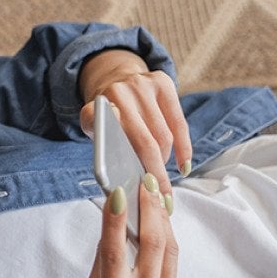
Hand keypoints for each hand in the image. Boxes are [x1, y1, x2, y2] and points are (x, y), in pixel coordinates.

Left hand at [79, 49, 191, 194]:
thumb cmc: (107, 121)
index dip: (124, 166)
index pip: (110, 142)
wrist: (114, 80)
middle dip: (154, 174)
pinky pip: (179, 123)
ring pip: (163, 135)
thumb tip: (124, 190)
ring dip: (164, 161)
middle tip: (160, 197)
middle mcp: (116, 93)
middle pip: (144, 143)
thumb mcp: (96, 136)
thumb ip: (106, 154)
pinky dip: (183, 148)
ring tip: (161, 179)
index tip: (140, 190)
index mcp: (93, 110)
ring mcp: (141, 84)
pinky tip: (183, 166)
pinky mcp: (162, 82)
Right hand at [83, 181, 192, 277]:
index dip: (116, 217)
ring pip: (168, 253)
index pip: (114, 251)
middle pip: (153, 243)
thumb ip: (103, 266)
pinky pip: (172, 275)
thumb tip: (110, 226)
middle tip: (148, 182)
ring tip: (156, 200)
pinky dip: (162, 259)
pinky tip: (153, 256)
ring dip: (162, 223)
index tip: (119, 190)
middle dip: (151, 208)